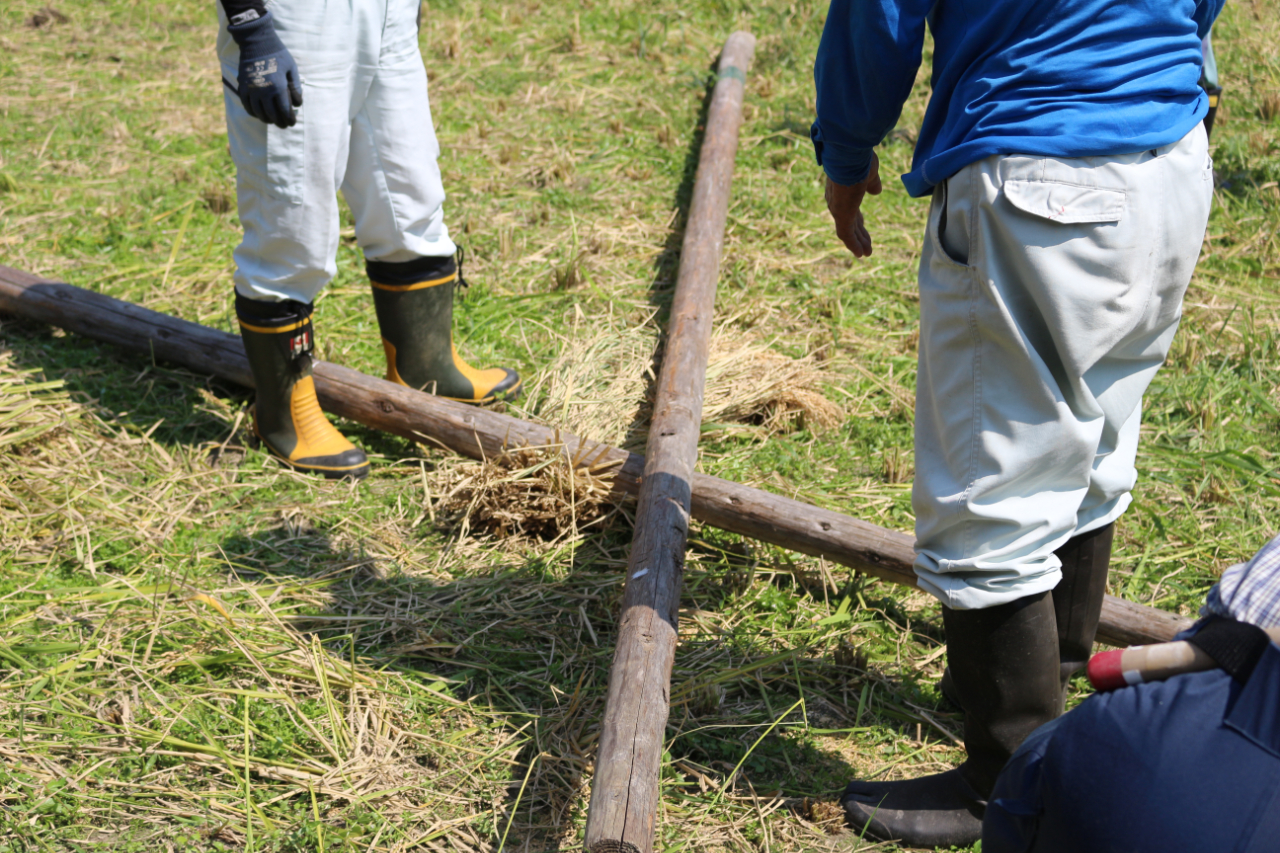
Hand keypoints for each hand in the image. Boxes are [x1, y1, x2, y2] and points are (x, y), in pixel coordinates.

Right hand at [228, 11, 302, 128]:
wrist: (257, 43)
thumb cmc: (278, 55)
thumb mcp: (292, 69)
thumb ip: (296, 87)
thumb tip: (297, 104)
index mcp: (278, 87)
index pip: (284, 111)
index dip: (289, 119)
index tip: (292, 122)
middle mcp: (263, 91)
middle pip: (272, 115)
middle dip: (280, 122)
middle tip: (284, 124)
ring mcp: (251, 90)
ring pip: (258, 113)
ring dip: (267, 119)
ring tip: (272, 120)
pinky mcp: (242, 87)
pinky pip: (247, 106)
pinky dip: (254, 112)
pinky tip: (259, 114)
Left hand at [825, 153, 882, 257]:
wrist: (849, 153)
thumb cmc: (859, 158)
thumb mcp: (870, 172)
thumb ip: (872, 183)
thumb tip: (876, 190)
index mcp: (842, 190)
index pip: (850, 209)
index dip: (858, 220)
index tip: (864, 227)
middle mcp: (836, 201)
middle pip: (849, 222)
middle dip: (859, 234)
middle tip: (867, 246)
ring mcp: (837, 208)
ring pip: (848, 230)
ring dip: (858, 242)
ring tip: (866, 253)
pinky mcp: (841, 214)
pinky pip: (846, 234)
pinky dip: (853, 244)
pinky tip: (861, 254)